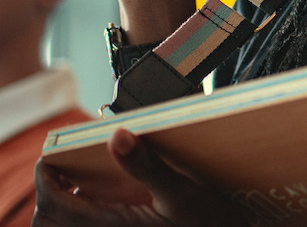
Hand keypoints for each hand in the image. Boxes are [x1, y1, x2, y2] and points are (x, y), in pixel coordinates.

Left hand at [33, 129, 252, 226]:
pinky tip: (104, 198)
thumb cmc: (211, 223)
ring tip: (80, 182)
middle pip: (50, 220)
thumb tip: (117, 135)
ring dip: (64, 206)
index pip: (53, 203)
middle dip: (50, 192)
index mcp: (111, 225)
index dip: (46, 175)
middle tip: (65, 167)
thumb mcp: (184, 192)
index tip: (54, 155)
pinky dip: (82, 215)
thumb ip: (149, 165)